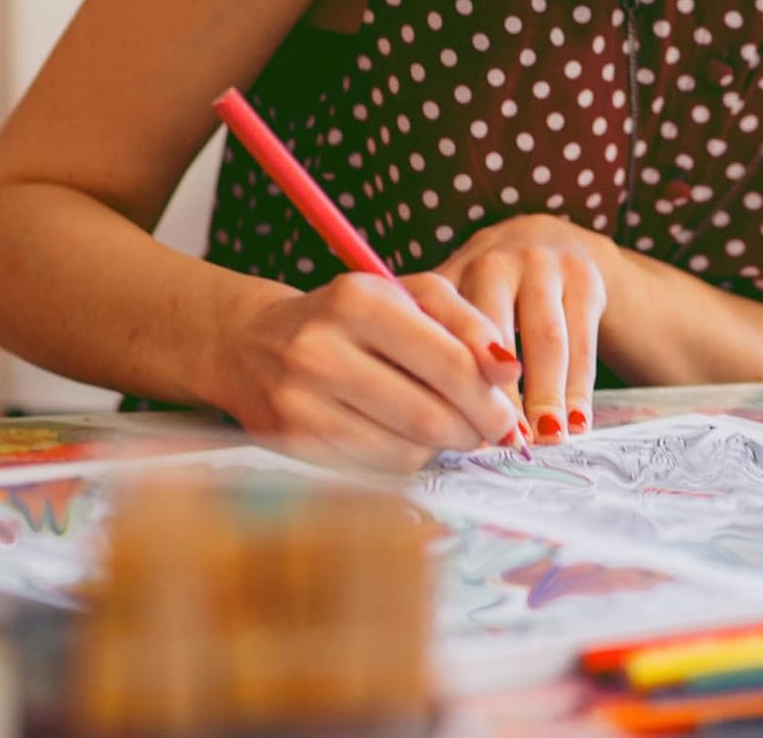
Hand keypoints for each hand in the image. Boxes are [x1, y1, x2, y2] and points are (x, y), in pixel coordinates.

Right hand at [218, 273, 525, 473]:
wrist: (253, 343)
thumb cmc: (349, 316)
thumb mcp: (407, 295)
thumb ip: (466, 321)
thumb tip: (509, 370)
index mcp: (357, 300)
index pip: (448, 362)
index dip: (490, 395)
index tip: (509, 409)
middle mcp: (320, 350)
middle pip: (429, 415)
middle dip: (474, 429)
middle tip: (491, 430)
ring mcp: (300, 402)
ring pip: (405, 449)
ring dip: (443, 447)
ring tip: (449, 428)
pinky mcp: (292, 444)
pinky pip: (375, 468)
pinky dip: (406, 458)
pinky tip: (406, 437)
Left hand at [432, 214, 613, 444]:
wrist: (548, 240)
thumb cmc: (484, 293)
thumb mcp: (450, 305)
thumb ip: (429, 350)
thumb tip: (412, 421)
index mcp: (449, 276)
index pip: (444, 335)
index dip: (452, 383)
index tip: (459, 432)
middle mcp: (493, 263)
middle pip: (496, 335)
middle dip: (502, 396)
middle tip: (507, 444)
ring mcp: (542, 266)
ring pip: (546, 340)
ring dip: (547, 396)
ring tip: (547, 441)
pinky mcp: (583, 278)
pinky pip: (582, 341)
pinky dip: (579, 387)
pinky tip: (576, 423)